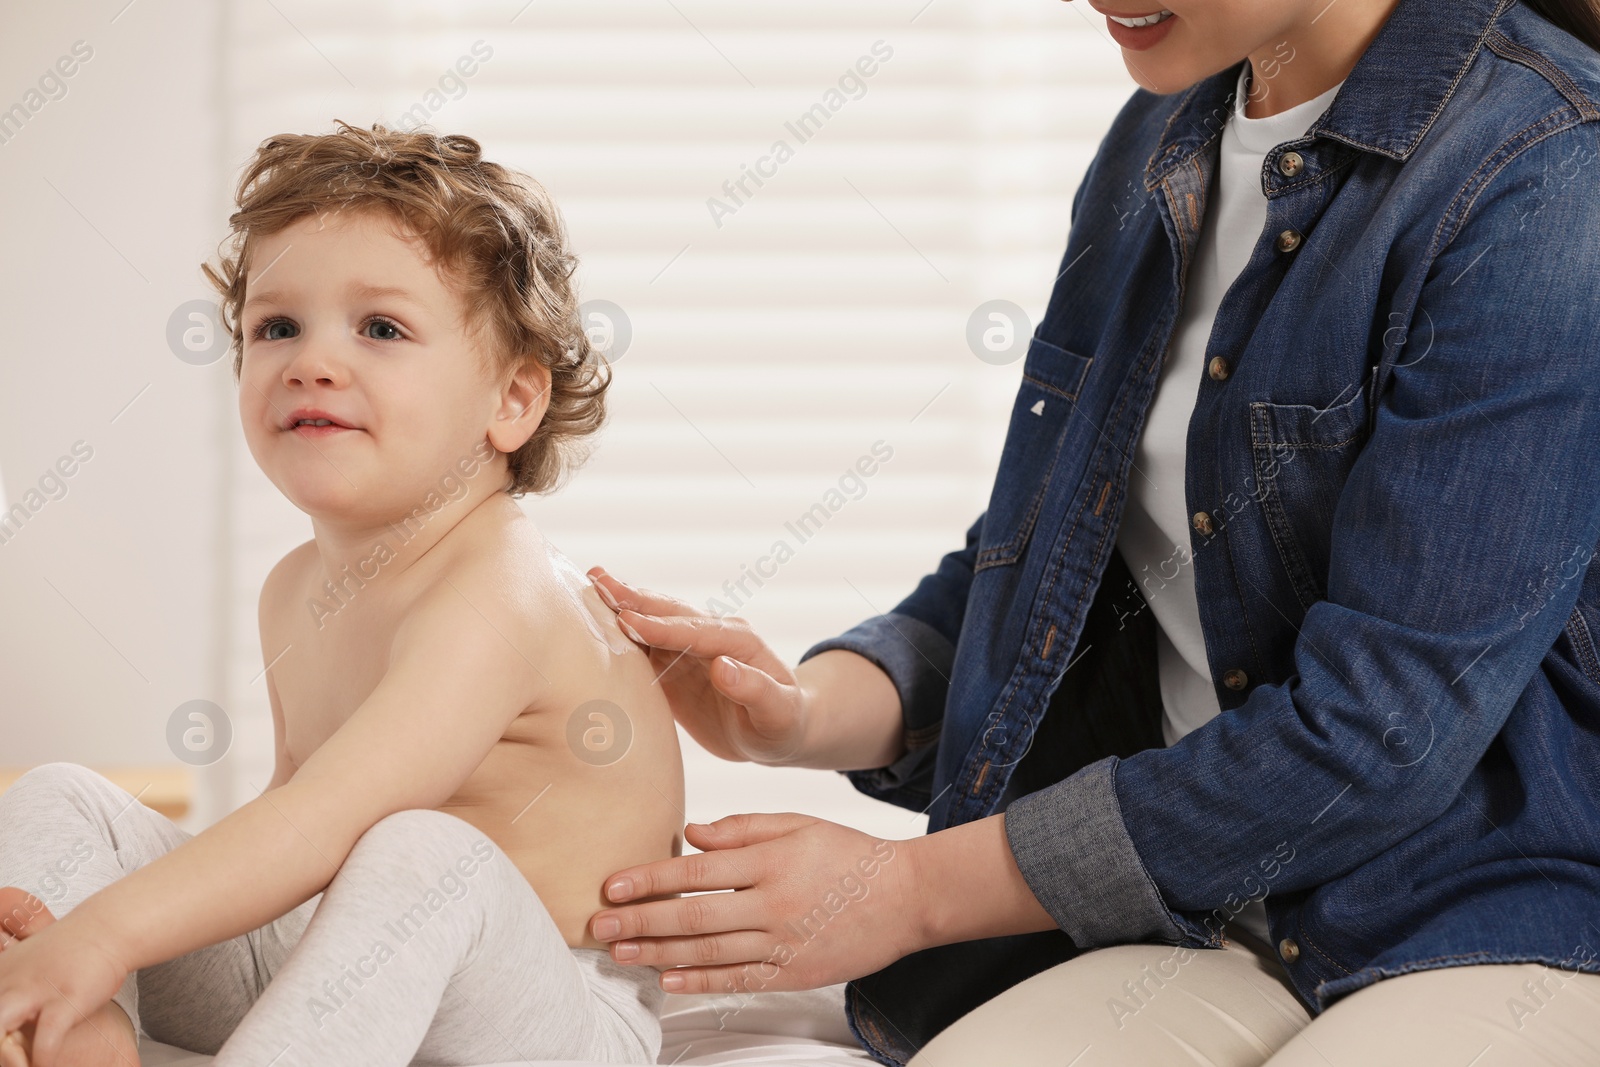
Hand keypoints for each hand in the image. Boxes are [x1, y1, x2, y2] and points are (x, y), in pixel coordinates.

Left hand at [0, 912, 128, 1066]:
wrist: (106, 929)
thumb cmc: (65, 954)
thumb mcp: (21, 967)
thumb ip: (6, 989)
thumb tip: (5, 1026)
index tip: (8, 1039)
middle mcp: (7, 983)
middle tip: (11, 1057)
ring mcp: (36, 991)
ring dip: (9, 1058)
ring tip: (24, 1064)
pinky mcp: (66, 1000)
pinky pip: (45, 1041)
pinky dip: (43, 1061)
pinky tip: (47, 1064)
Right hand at [587, 567, 812, 764]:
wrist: (776, 731)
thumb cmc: (783, 723)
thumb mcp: (778, 713)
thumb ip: (755, 690)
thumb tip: (723, 668)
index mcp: (739, 642)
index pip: (696, 632)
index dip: (662, 627)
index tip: (629, 621)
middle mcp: (712, 636)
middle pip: (669, 613)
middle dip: (635, 599)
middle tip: (598, 582)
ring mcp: (690, 648)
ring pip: (653, 622)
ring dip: (623, 604)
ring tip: (591, 584)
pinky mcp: (673, 664)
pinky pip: (644, 645)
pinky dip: (619, 631)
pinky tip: (594, 619)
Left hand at [588, 812, 926, 993]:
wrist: (906, 896)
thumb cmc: (848, 853)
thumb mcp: (797, 823)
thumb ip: (743, 828)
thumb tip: (691, 834)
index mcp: (772, 860)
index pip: (696, 871)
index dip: (650, 879)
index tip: (612, 885)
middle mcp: (774, 904)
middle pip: (693, 916)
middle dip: (640, 921)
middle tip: (598, 924)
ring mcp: (784, 943)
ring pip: (709, 953)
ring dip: (658, 955)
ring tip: (620, 952)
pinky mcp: (794, 972)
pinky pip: (739, 980)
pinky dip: (700, 981)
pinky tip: (668, 980)